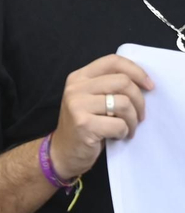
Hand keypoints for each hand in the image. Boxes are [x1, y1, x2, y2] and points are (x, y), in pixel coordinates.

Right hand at [48, 54, 152, 180]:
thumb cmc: (85, 124)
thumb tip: (143, 83)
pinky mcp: (83, 124)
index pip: (112, 61)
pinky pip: (119, 124)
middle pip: (123, 82)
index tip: (149, 86)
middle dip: (139, 101)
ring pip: (124, 103)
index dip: (136, 71)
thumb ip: (108, 86)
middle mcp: (75, 88)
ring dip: (133, 120)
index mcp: (79, 77)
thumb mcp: (91, 98)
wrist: (64, 151)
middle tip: (139, 115)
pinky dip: (124, 132)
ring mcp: (77, 105)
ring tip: (128, 128)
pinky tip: (116, 136)